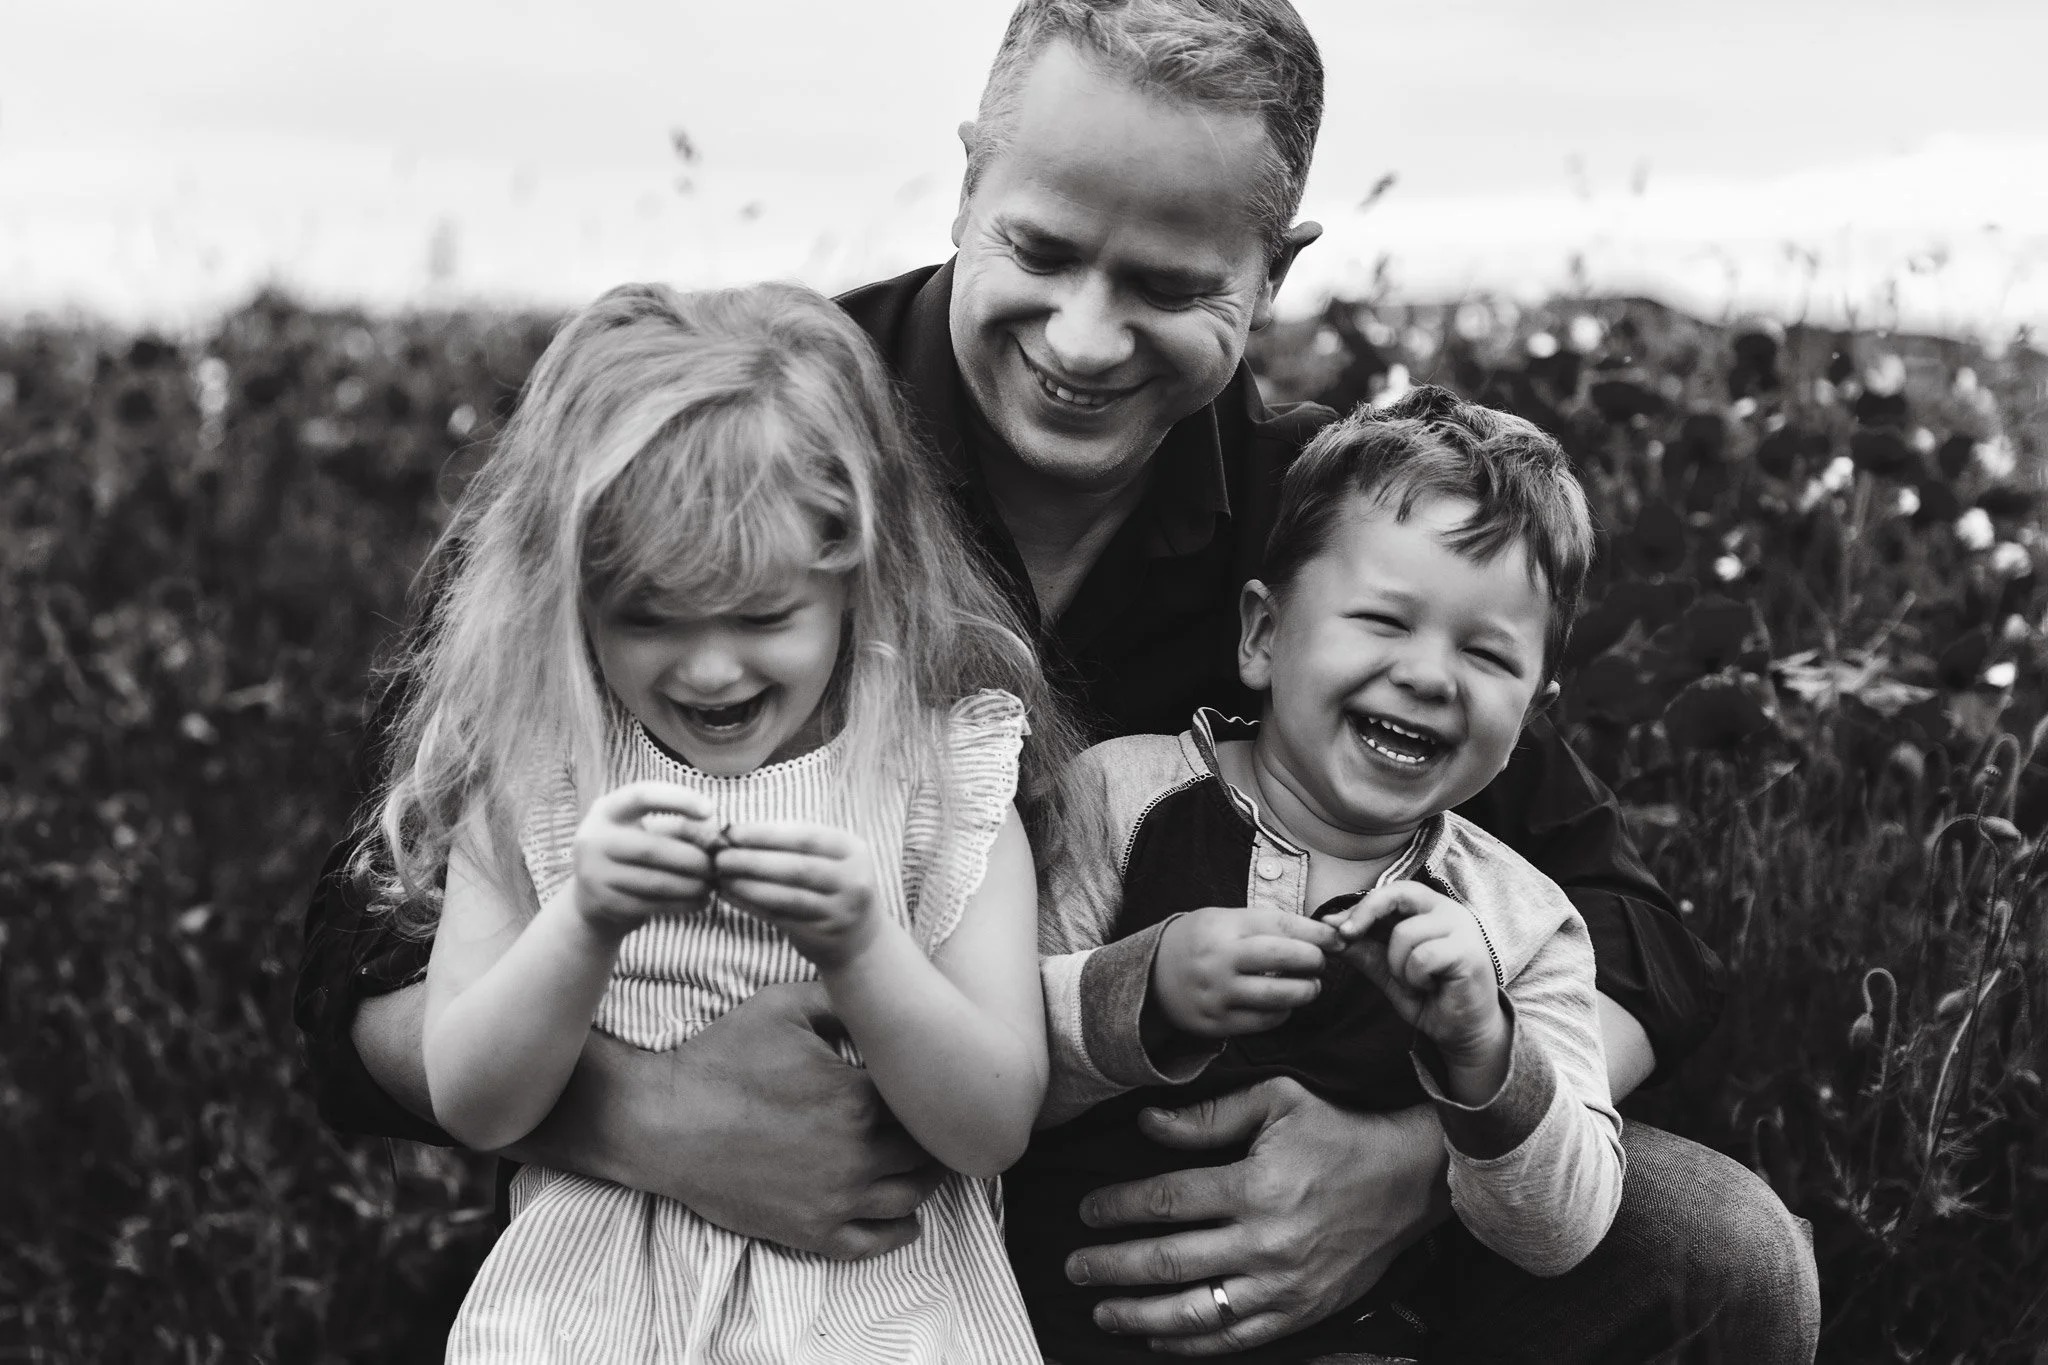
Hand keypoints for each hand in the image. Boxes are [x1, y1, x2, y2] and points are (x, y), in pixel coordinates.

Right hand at [512, 981, 944, 1259]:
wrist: (664, 1123)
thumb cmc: (721, 1059)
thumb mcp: (784, 1006)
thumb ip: (843, 998)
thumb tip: (884, 992)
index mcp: (858, 1099)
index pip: (926, 1099)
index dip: (933, 1087)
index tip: (936, 1077)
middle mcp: (857, 1155)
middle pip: (927, 1150)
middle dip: (935, 1131)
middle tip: (939, 1116)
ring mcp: (836, 1200)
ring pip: (912, 1196)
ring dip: (927, 1177)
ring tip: (927, 1158)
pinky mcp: (812, 1232)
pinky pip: (876, 1242)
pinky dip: (902, 1229)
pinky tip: (907, 1214)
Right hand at [571, 781, 717, 937]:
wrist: (590, 898)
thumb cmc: (630, 855)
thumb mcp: (643, 831)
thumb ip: (676, 827)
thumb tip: (715, 833)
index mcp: (607, 810)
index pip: (643, 795)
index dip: (678, 800)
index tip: (710, 810)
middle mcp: (594, 839)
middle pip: (652, 847)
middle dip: (692, 858)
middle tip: (716, 865)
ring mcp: (595, 873)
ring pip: (654, 882)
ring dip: (691, 885)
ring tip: (712, 885)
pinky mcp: (604, 903)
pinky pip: (651, 905)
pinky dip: (681, 904)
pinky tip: (700, 902)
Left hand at [714, 821, 880, 969]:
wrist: (860, 938)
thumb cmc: (832, 886)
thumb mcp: (830, 859)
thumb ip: (794, 843)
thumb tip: (738, 832)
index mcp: (854, 851)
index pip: (806, 837)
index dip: (766, 834)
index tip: (732, 832)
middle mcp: (853, 880)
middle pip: (796, 867)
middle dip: (752, 860)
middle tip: (719, 856)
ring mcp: (840, 911)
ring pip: (786, 896)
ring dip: (747, 885)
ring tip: (721, 876)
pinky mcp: (822, 935)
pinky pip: (779, 917)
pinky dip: (751, 905)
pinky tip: (729, 896)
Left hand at [1065, 1079, 1450, 1355]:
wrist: (1408, 1180)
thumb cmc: (1337, 1132)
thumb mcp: (1276, 1101)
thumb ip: (1207, 1117)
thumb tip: (1145, 1124)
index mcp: (1255, 1187)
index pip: (1166, 1202)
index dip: (1117, 1208)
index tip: (1087, 1211)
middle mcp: (1265, 1243)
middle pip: (1168, 1262)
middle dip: (1111, 1267)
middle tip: (1074, 1266)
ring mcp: (1283, 1286)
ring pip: (1196, 1312)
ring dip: (1139, 1315)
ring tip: (1101, 1311)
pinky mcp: (1300, 1311)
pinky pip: (1235, 1338)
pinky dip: (1191, 1344)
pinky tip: (1157, 1336)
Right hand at [1152, 907, 1339, 1037]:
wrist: (1149, 975)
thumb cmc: (1199, 942)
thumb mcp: (1223, 920)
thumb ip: (1266, 925)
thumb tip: (1320, 935)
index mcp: (1224, 927)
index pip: (1281, 925)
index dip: (1316, 932)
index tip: (1336, 938)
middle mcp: (1220, 959)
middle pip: (1283, 957)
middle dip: (1313, 960)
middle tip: (1320, 962)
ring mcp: (1217, 993)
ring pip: (1278, 996)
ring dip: (1305, 991)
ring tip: (1311, 986)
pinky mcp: (1216, 1022)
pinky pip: (1263, 1021)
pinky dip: (1283, 1013)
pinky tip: (1284, 1005)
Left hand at [1327, 882, 1507, 1078]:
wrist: (1463, 1032)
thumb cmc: (1430, 997)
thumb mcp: (1388, 971)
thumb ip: (1365, 950)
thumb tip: (1330, 928)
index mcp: (1430, 909)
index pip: (1391, 892)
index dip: (1360, 907)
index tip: (1332, 926)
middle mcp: (1449, 911)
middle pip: (1398, 894)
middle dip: (1365, 914)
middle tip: (1346, 936)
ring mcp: (1462, 929)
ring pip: (1404, 933)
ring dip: (1397, 966)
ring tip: (1415, 983)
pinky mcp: (1468, 952)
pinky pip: (1421, 957)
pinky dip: (1414, 978)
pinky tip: (1429, 988)